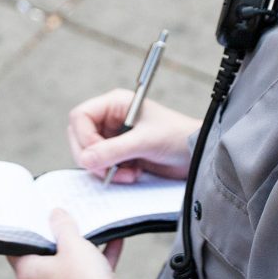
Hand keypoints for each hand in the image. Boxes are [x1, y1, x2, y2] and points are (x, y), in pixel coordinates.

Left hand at [8, 209, 123, 278]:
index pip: (16, 249)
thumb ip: (62, 226)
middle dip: (57, 239)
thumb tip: (55, 215)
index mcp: (29, 273)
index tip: (32, 219)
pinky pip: (87, 276)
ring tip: (92, 231)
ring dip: (82, 249)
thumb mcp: (72, 243)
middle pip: (45, 257)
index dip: (23, 232)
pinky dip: (98, 260)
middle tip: (64, 221)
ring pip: (68, 266)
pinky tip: (113, 242)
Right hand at [68, 88, 199, 182]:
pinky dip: (112, 174)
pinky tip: (132, 174)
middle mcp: (111, 119)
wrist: (197, 155)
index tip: (96, 154)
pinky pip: (102, 166)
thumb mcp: (145, 141)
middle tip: (108, 170)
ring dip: (104, 168)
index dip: (83, 137)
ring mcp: (114, 138)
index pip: (80, 116)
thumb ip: (114, 150)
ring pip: (90, 155)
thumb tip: (85, 159)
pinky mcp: (120, 155)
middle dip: (93, 157)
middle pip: (80, 137)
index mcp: (115, 104)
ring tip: (128, 173)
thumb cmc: (177, 136)